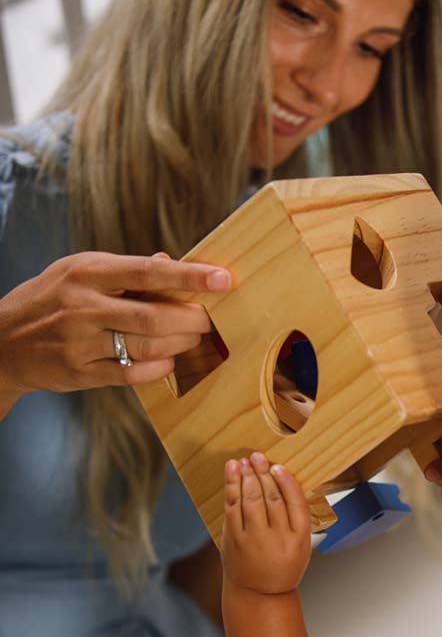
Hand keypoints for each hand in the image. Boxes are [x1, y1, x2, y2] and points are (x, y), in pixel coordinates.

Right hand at [0, 251, 231, 396]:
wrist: (1, 341)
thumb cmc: (50, 299)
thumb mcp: (78, 270)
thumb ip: (125, 270)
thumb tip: (171, 262)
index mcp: (87, 271)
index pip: (149, 272)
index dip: (190, 276)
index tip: (224, 279)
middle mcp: (83, 306)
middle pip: (154, 317)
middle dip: (193, 320)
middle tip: (211, 319)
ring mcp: (80, 342)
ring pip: (147, 347)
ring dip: (181, 345)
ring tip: (195, 338)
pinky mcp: (80, 372)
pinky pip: (132, 374)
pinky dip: (159, 368)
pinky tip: (170, 360)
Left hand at [221, 453, 311, 594]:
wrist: (259, 595)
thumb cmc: (283, 565)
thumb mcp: (301, 544)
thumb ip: (296, 516)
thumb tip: (285, 479)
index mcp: (299, 538)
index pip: (296, 502)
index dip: (286, 481)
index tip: (278, 466)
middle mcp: (277, 538)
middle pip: (271, 497)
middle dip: (263, 473)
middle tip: (258, 456)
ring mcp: (254, 540)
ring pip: (251, 500)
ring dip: (247, 476)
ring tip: (246, 461)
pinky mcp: (234, 540)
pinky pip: (232, 507)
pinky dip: (232, 486)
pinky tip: (232, 471)